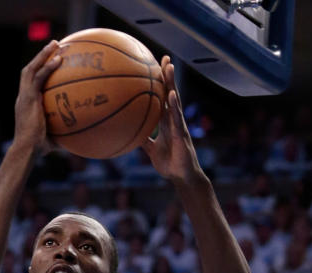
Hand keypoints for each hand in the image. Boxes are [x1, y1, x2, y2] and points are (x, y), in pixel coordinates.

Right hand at [13, 40, 62, 152]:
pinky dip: (47, 67)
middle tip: (54, 45)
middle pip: (29, 70)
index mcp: (26, 104)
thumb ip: (63, 133)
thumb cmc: (38, 148)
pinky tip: (59, 60)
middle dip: (41, 56)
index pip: (31, 82)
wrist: (26, 149)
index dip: (39, 69)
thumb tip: (80, 138)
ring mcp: (24, 97)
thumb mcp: (52, 138)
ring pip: (31, 69)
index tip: (52, 60)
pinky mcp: (28, 98)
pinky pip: (38, 78)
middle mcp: (23, 97)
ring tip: (55, 44)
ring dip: (42, 55)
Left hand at [141, 58, 203, 183]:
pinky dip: (174, 105)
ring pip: (175, 99)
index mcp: (166, 122)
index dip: (159, 84)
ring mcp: (178, 124)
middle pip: (169, 92)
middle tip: (164, 57)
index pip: (162, 98)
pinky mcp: (182, 133)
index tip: (154, 67)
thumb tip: (130, 133)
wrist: (181, 176)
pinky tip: (172, 94)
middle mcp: (173, 119)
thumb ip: (143, 140)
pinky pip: (177, 117)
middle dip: (167, 75)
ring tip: (168, 67)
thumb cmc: (168, 163)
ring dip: (171, 83)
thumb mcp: (151, 150)